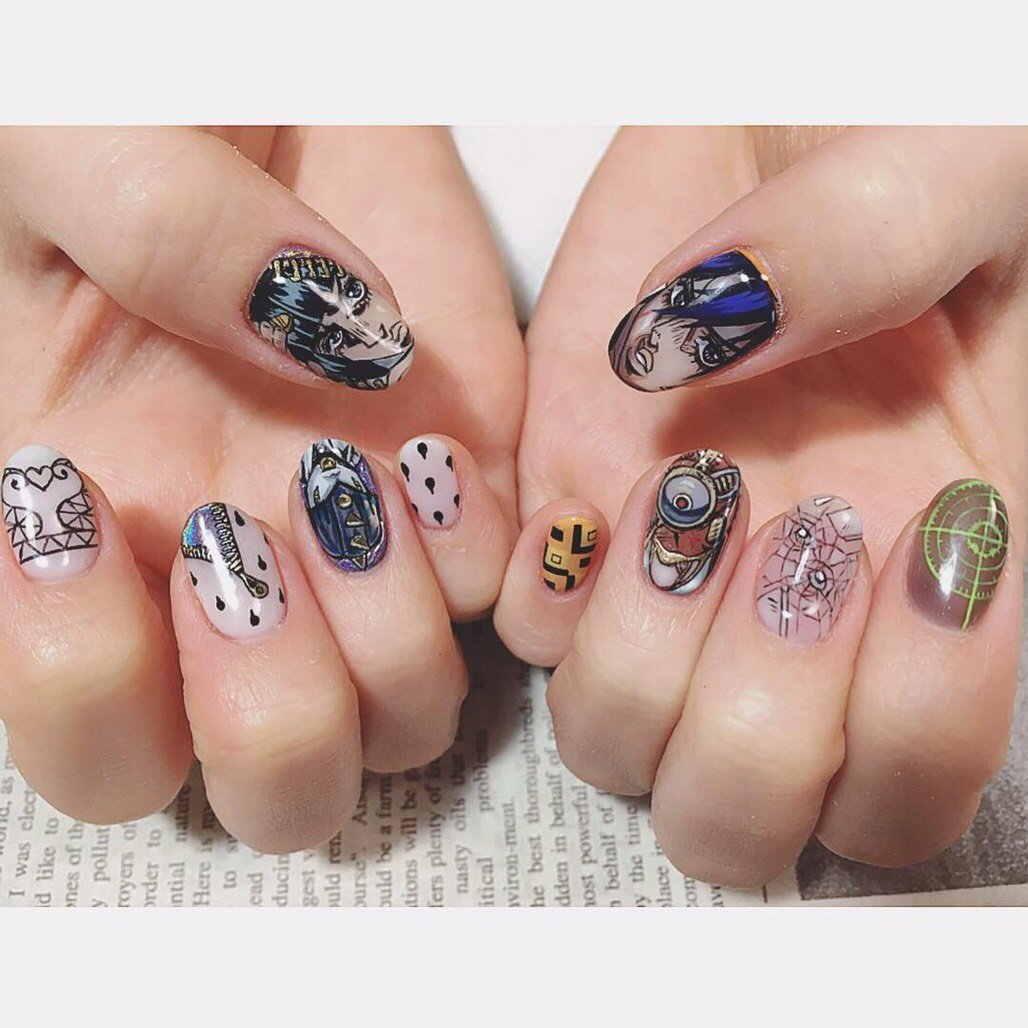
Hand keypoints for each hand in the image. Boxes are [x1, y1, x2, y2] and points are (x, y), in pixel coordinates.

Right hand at [0, 127, 522, 851]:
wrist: (280, 82)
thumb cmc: (150, 102)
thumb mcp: (81, 136)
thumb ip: (154, 231)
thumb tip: (326, 345)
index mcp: (100, 530)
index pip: (90, 731)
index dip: (89, 683)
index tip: (89, 512)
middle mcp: (238, 572)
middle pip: (271, 784)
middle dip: (275, 711)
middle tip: (246, 539)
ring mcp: (366, 549)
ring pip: (400, 723)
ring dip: (388, 645)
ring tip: (351, 479)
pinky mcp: (472, 489)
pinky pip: (500, 598)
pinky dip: (480, 558)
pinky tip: (435, 454)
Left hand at [496, 127, 1025, 885]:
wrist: (786, 112)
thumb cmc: (902, 135)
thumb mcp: (947, 170)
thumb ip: (864, 251)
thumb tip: (700, 338)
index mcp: (931, 574)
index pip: (910, 784)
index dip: (904, 725)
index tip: (908, 558)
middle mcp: (792, 609)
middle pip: (741, 813)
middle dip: (747, 719)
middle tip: (775, 535)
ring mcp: (664, 572)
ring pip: (617, 744)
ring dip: (634, 662)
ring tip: (678, 498)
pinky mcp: (566, 505)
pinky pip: (525, 625)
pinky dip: (539, 587)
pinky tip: (587, 490)